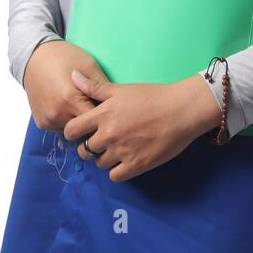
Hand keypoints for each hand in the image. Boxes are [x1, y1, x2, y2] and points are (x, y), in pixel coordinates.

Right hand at [22, 40, 109, 133]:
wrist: (34, 57)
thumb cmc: (64, 57)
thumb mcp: (89, 66)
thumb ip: (103, 88)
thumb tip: (118, 105)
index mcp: (70, 100)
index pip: (95, 121)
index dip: (105, 117)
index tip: (112, 113)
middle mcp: (57, 114)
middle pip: (84, 130)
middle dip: (93, 124)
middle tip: (99, 110)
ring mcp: (47, 120)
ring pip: (72, 131)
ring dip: (80, 124)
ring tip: (83, 105)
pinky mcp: (41, 123)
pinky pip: (60, 128)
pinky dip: (68, 122)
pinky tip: (70, 107)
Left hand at [61, 71, 222, 182]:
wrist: (182, 110)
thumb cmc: (153, 96)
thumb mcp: (121, 89)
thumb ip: (95, 87)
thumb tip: (72, 76)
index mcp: (102, 115)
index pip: (71, 131)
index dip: (74, 132)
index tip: (82, 131)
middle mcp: (109, 135)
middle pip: (84, 151)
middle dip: (89, 147)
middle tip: (102, 141)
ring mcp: (122, 152)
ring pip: (99, 164)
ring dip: (105, 158)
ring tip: (117, 149)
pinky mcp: (136, 165)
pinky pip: (115, 176)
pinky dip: (118, 170)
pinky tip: (126, 160)